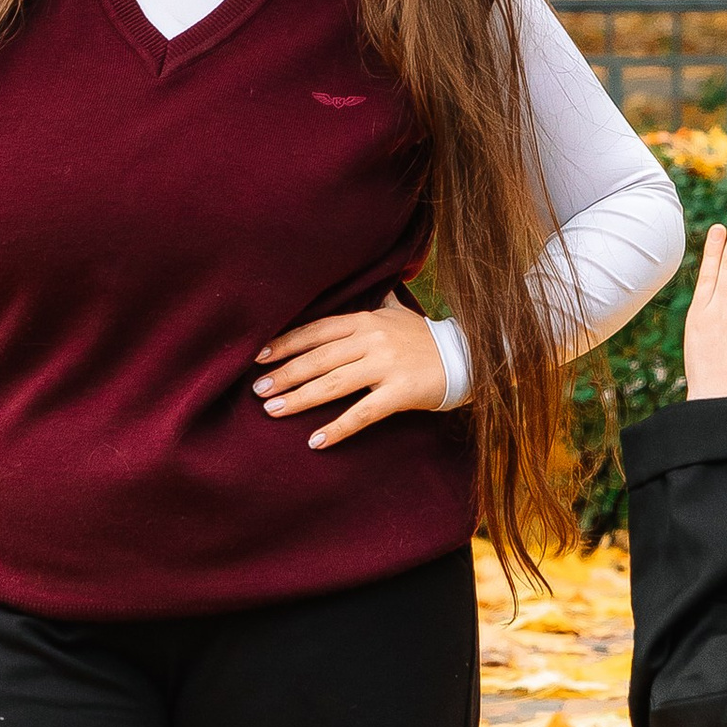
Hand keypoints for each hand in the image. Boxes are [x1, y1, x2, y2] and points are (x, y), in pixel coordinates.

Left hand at [253, 291, 449, 446]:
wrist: (469, 358)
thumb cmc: (426, 339)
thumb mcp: (398, 314)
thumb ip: (377, 304)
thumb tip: (371, 285)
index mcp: (366, 320)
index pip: (317, 330)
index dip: (286, 343)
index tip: (259, 356)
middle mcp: (372, 340)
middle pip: (319, 358)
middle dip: (285, 374)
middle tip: (257, 390)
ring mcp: (386, 365)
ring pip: (333, 384)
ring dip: (300, 399)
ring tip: (273, 411)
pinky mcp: (401, 392)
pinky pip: (363, 413)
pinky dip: (337, 428)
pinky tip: (316, 441)